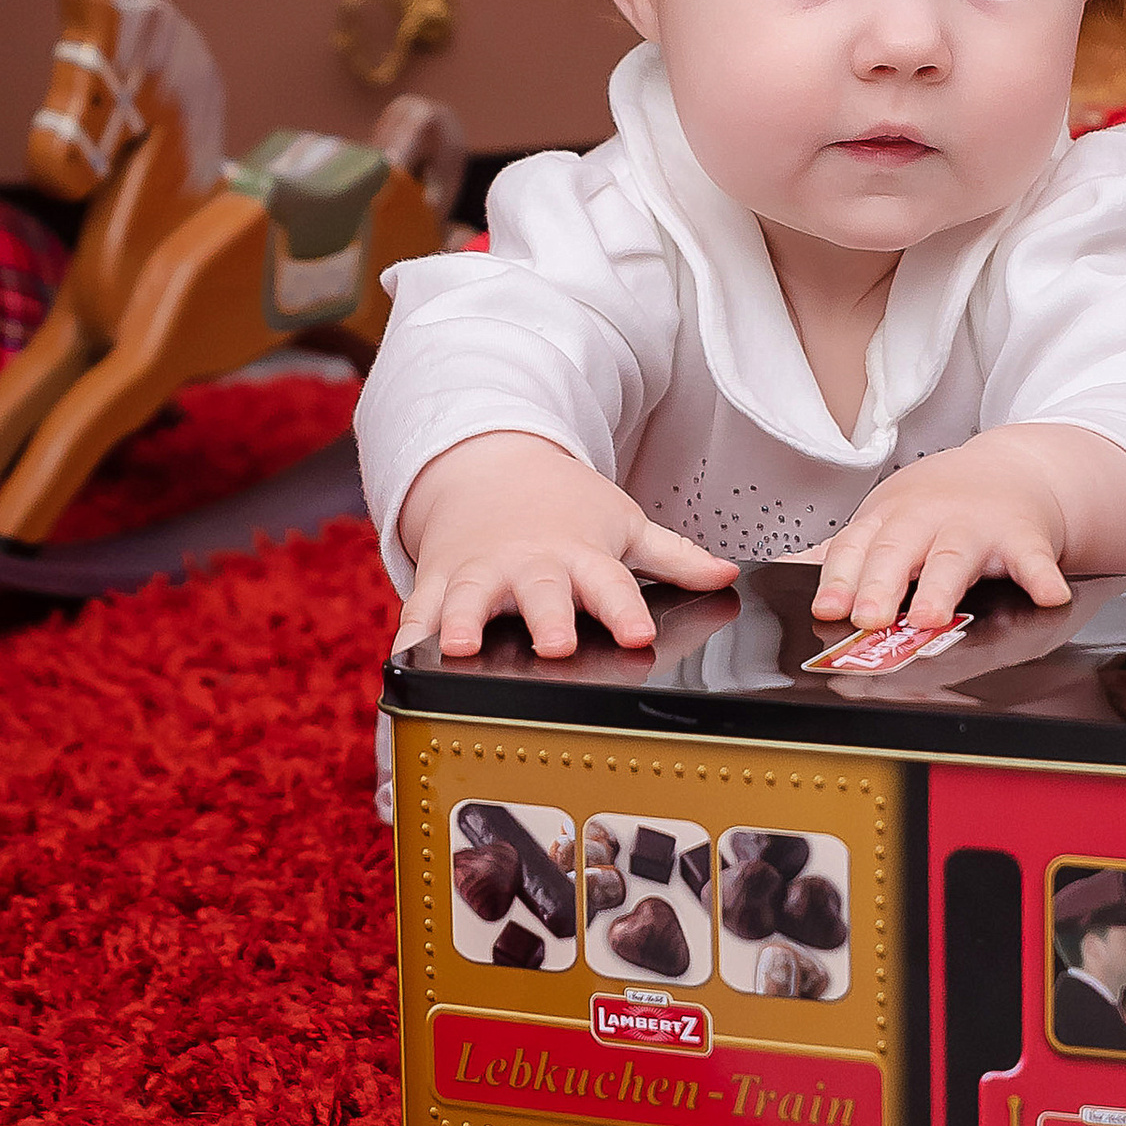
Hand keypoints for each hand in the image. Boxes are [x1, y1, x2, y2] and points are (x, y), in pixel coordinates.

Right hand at [394, 432, 736, 658]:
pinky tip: (398, 661)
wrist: (489, 465)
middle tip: (554, 644)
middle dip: (547, 618)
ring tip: (459, 648)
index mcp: (580, 555)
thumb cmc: (564, 507)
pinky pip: (419, 610)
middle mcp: (530, 565)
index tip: (636, 636)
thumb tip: (727, 575)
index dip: (624, 612)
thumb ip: (674, 558)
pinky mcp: (438, 581)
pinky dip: (407, 635)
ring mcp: (480, 573)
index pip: (610, 585)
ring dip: (462, 623)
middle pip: (541, 592)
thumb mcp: (623, 524)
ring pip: (469, 600)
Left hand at [810, 429, 1078, 636]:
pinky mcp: (1023, 535)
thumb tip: (776, 573)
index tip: (828, 608)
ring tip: (931, 617)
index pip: (856, 547)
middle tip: (869, 618)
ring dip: (943, 586)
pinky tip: (1048, 595)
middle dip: (882, 583)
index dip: (840, 578)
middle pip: (898, 551)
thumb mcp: (885, 520)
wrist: (1010, 469)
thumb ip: (840, 554)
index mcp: (888, 519)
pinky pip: (1034, 558)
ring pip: (955, 558)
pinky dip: (1042, 575)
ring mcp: (976, 527)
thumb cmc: (937, 506)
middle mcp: (927, 520)